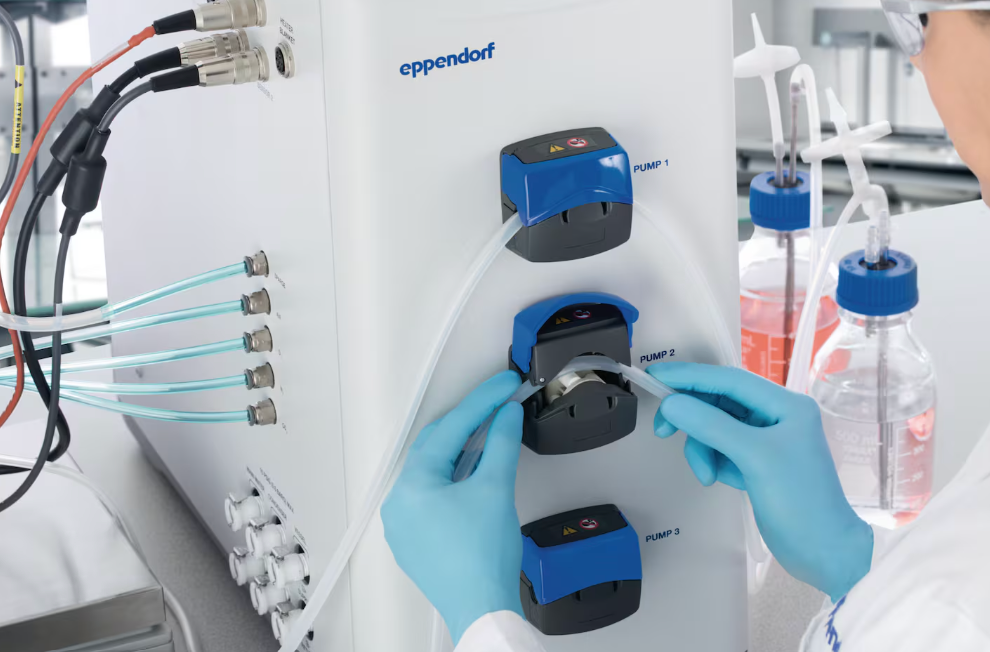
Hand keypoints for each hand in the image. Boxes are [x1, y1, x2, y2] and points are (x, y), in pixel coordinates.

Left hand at [382, 371, 525, 643]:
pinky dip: (456, 477)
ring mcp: (405, 523)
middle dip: (469, 422)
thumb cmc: (482, 559)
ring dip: (462, 450)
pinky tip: (476, 470)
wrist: (481, 609)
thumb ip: (500, 444)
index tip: (505, 386)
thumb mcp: (496, 489)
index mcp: (413, 484)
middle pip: (436, 446)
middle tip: (500, 402)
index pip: (451, 428)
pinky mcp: (416, 539)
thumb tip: (506, 416)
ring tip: (491, 430)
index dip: (483, 401)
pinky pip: (434, 495)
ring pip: (435, 471)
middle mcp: (400, 501)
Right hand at [648, 362, 872, 601]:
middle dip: (692, 418)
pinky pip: (721, 448)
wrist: (823, 553)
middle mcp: (776, 416)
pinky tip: (719, 479)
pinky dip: (713, 461)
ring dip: (702, 448)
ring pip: (715, 427)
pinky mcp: (756, 462)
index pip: (728, 379)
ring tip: (706, 475)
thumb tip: (670, 403)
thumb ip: (710, 425)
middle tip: (662, 430)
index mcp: (785, 404)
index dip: (689, 376)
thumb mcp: (754, 457)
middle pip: (719, 402)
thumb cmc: (800, 502)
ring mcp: (766, 440)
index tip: (654, 375)